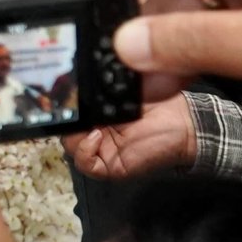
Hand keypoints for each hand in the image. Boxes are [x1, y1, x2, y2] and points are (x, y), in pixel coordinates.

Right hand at [65, 93, 195, 180]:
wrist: (183, 124)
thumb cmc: (158, 103)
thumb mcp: (122, 88)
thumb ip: (101, 84)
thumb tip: (78, 74)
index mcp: (96, 112)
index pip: (69, 111)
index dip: (61, 105)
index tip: (58, 95)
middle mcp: (95, 130)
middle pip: (65, 128)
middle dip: (64, 118)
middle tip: (68, 107)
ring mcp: (102, 150)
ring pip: (71, 146)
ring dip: (74, 134)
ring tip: (89, 122)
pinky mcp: (110, 167)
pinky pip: (85, 164)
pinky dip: (84, 150)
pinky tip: (96, 136)